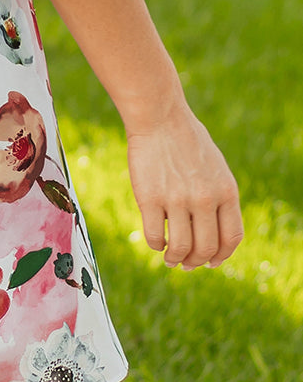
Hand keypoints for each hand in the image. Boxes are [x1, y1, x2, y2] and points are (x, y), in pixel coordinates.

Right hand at [126, 102, 242, 269]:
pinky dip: (156, 244)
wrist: (159, 116)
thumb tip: (213, 231)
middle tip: (186, 265)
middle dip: (196, 262)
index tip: (211, 262)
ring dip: (175, 259)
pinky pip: (155, 235)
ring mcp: (177, 199)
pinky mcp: (150, 198)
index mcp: (226, 191)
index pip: (231, 238)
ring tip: (170, 259)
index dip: (222, 256)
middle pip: (206, 248)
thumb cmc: (186, 139)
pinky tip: (156, 240)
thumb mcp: (215, 166)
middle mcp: (205, 198)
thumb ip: (219, 196)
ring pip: (180, 247)